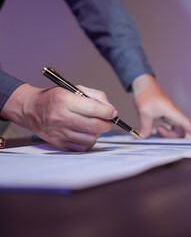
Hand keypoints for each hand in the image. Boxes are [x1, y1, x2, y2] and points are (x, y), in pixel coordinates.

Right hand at [0, 84, 116, 150]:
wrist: (31, 109)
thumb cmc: (57, 98)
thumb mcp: (74, 89)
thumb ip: (95, 97)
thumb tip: (111, 111)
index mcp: (64, 100)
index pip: (93, 108)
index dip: (108, 112)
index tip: (113, 113)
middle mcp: (60, 117)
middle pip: (94, 126)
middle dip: (106, 124)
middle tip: (108, 121)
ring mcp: (59, 132)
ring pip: (91, 138)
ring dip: (97, 133)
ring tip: (93, 126)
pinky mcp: (59, 143)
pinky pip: (83, 147)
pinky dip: (88, 141)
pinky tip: (85, 133)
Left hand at [132, 74, 190, 138]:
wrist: (144, 86)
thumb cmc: (146, 95)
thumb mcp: (144, 112)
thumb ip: (145, 126)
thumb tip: (143, 137)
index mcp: (172, 111)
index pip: (185, 123)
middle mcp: (174, 114)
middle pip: (181, 131)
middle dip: (171, 136)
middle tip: (158, 130)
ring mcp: (172, 116)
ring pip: (177, 131)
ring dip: (168, 135)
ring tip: (157, 129)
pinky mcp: (168, 117)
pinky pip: (172, 128)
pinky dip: (166, 132)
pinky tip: (158, 129)